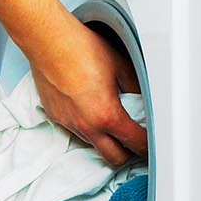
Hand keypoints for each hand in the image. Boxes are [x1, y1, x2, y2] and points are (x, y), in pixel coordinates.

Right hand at [28, 17, 147, 165]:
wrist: (48, 42)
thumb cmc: (81, 49)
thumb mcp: (121, 65)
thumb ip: (135, 87)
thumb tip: (142, 97)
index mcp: (107, 115)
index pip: (135, 143)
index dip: (148, 146)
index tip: (151, 142)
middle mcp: (87, 126)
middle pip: (114, 158)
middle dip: (129, 153)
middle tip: (135, 142)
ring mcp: (69, 124)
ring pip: (94, 146)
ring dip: (106, 141)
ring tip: (112, 124)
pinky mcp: (56, 117)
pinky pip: (75, 132)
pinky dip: (87, 129)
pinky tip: (89, 111)